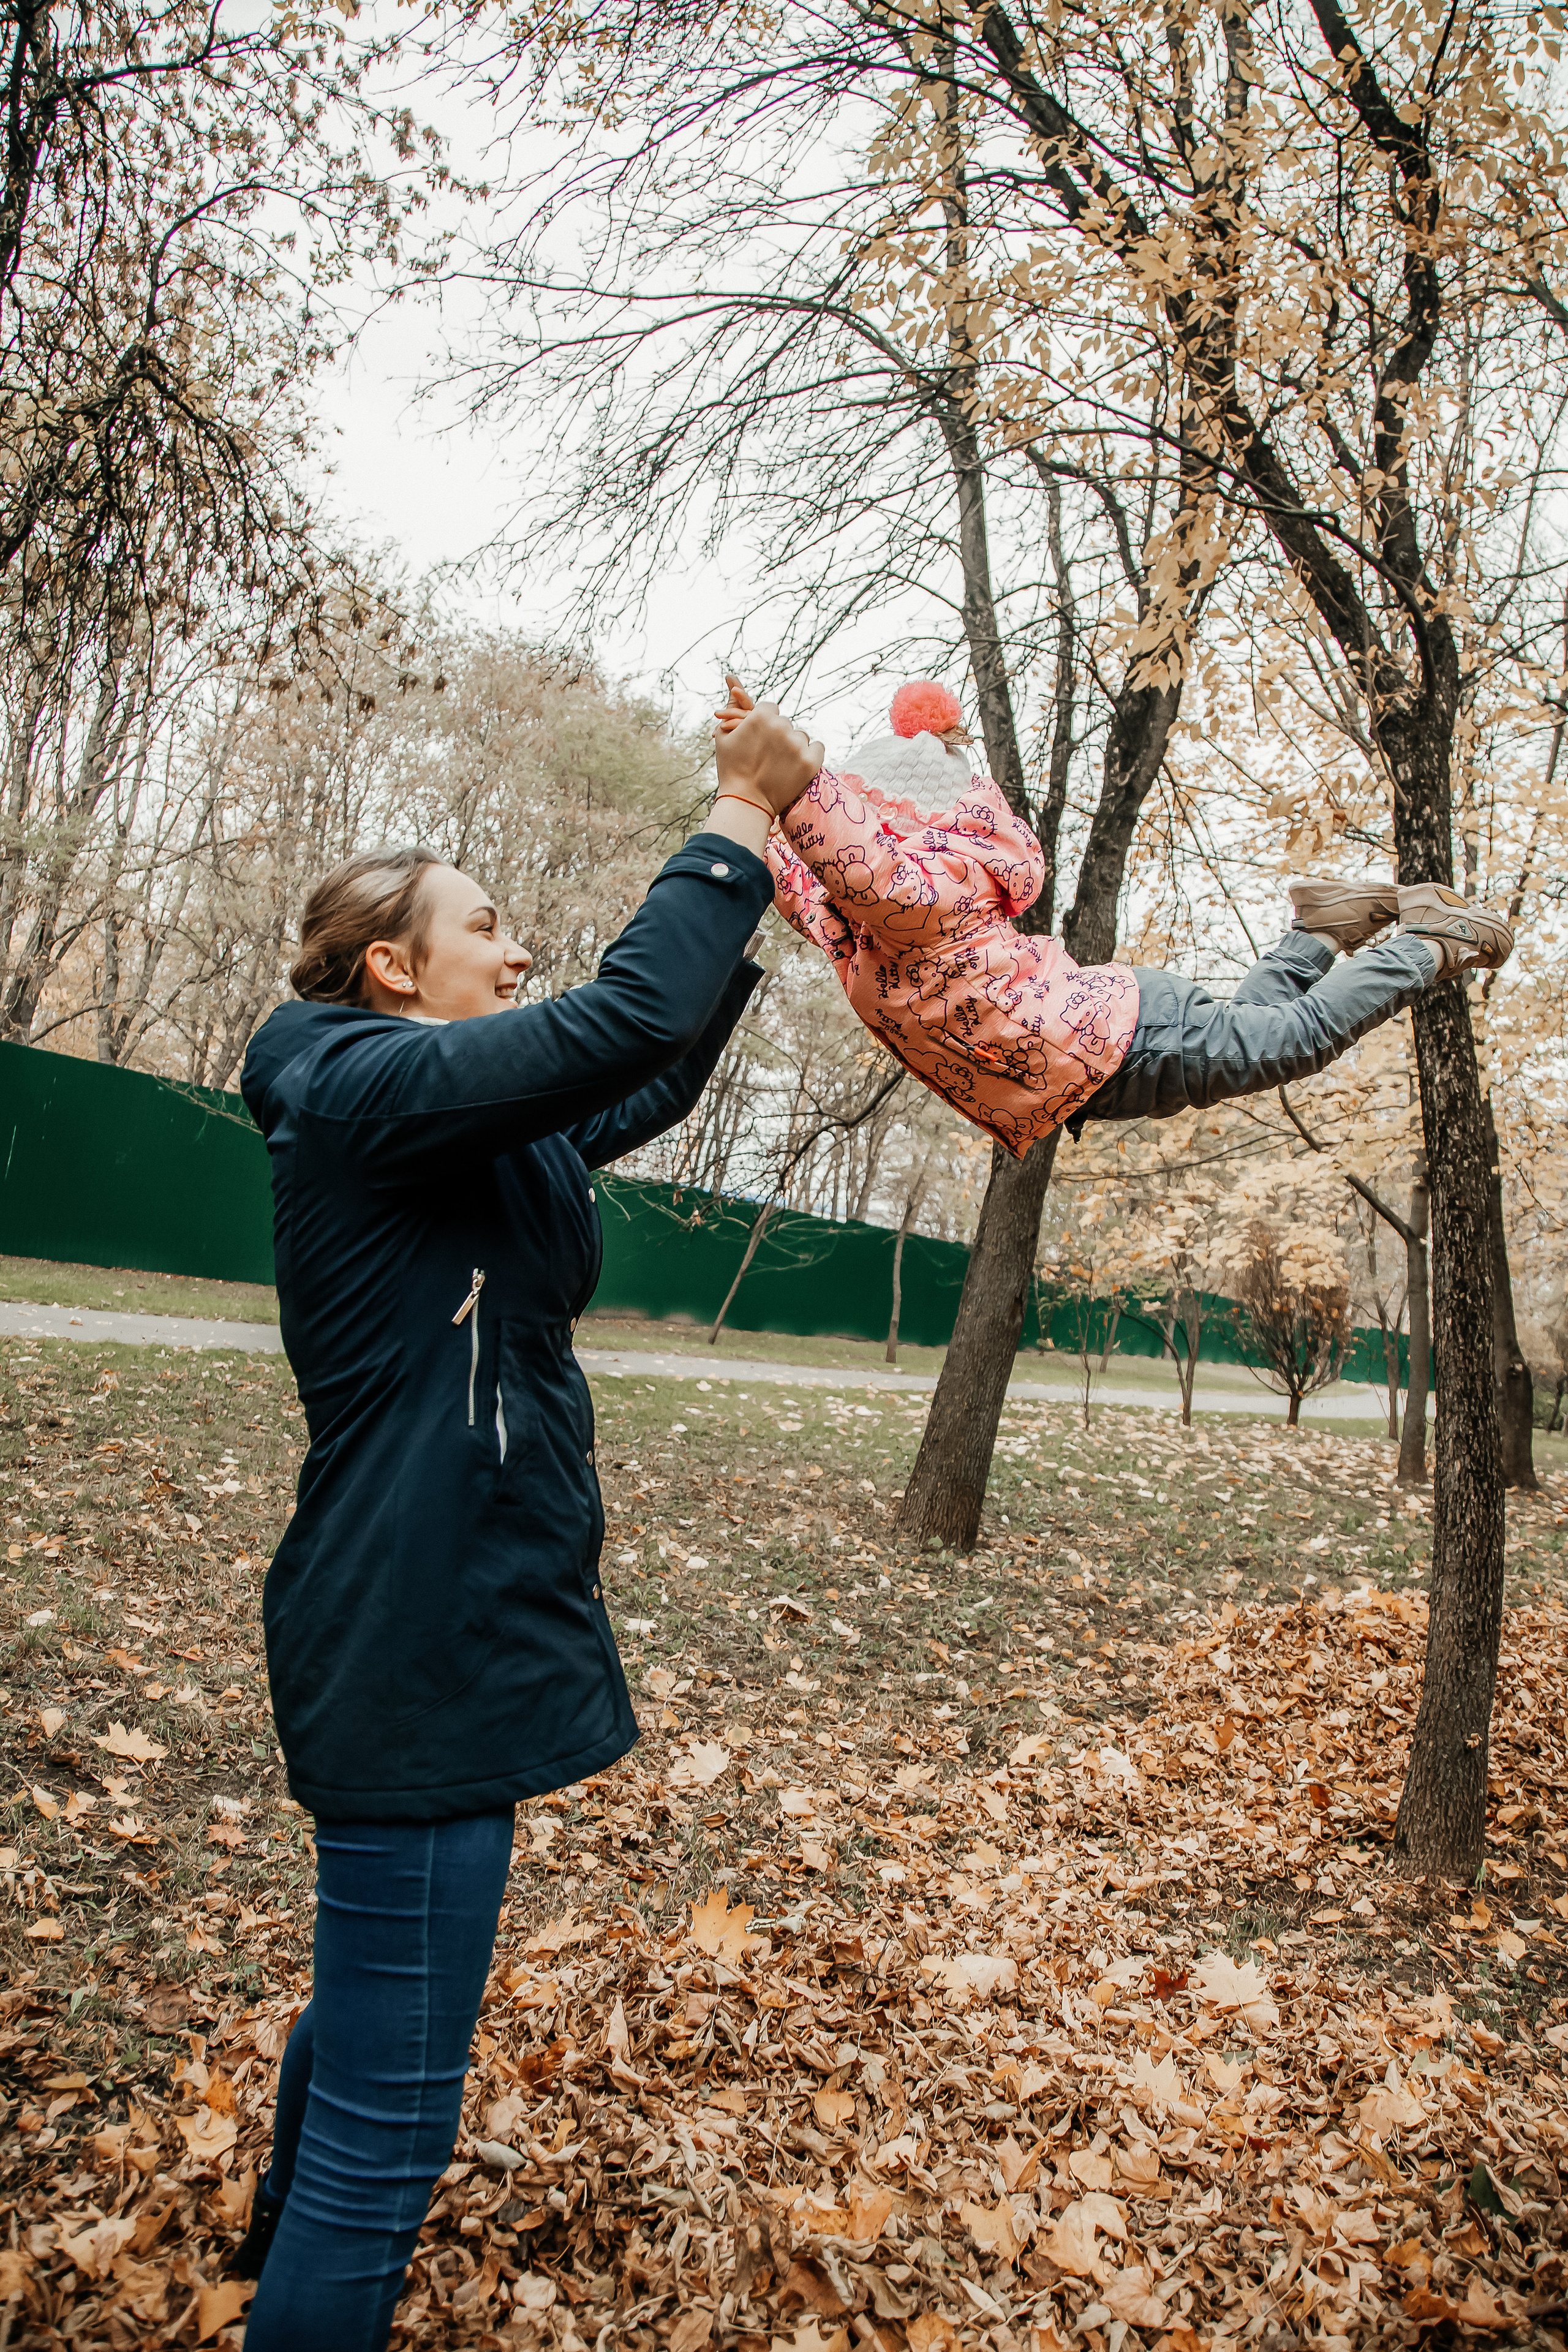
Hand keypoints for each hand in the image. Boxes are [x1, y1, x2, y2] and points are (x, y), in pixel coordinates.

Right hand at [713, 673, 821, 816]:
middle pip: (786, 723)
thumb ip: (732, 707)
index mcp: (761, 716)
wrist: (746, 802)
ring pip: (800, 736)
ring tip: (779, 765)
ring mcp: (797, 745)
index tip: (760, 741)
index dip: (764, 725)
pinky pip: (817, 747)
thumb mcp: (724, 736)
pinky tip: (796, 765)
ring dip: (793, 746)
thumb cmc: (731, 769)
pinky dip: (810, 755)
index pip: (771, 710)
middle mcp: (781, 727)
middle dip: (778, 736)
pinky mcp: (811, 762)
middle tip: (767, 757)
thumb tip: (732, 682)